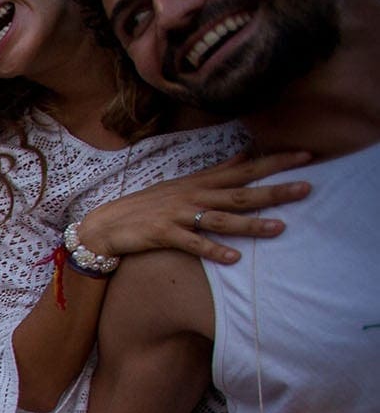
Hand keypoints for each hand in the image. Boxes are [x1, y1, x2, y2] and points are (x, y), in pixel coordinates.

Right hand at [72, 150, 313, 263]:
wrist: (105, 225)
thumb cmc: (146, 206)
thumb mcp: (182, 184)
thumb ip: (217, 172)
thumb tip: (246, 155)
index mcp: (199, 183)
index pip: (244, 169)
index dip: (275, 163)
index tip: (306, 157)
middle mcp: (192, 196)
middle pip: (240, 193)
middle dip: (273, 191)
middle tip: (306, 188)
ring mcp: (178, 215)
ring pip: (221, 219)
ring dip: (251, 224)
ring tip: (279, 227)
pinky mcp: (164, 235)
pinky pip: (193, 244)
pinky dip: (214, 250)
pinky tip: (234, 257)